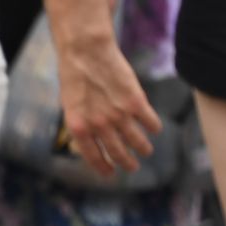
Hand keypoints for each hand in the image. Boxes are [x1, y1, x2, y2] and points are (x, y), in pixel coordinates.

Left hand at [54, 30, 160, 176]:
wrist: (87, 52)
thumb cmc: (75, 75)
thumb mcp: (71, 104)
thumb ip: (83, 122)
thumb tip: (93, 138)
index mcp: (80, 127)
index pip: (93, 156)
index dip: (103, 167)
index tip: (111, 174)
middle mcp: (100, 126)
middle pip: (118, 152)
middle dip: (127, 163)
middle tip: (133, 167)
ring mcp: (119, 115)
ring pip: (137, 141)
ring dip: (143, 148)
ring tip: (147, 151)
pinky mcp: (136, 102)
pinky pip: (150, 122)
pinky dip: (154, 127)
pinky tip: (155, 129)